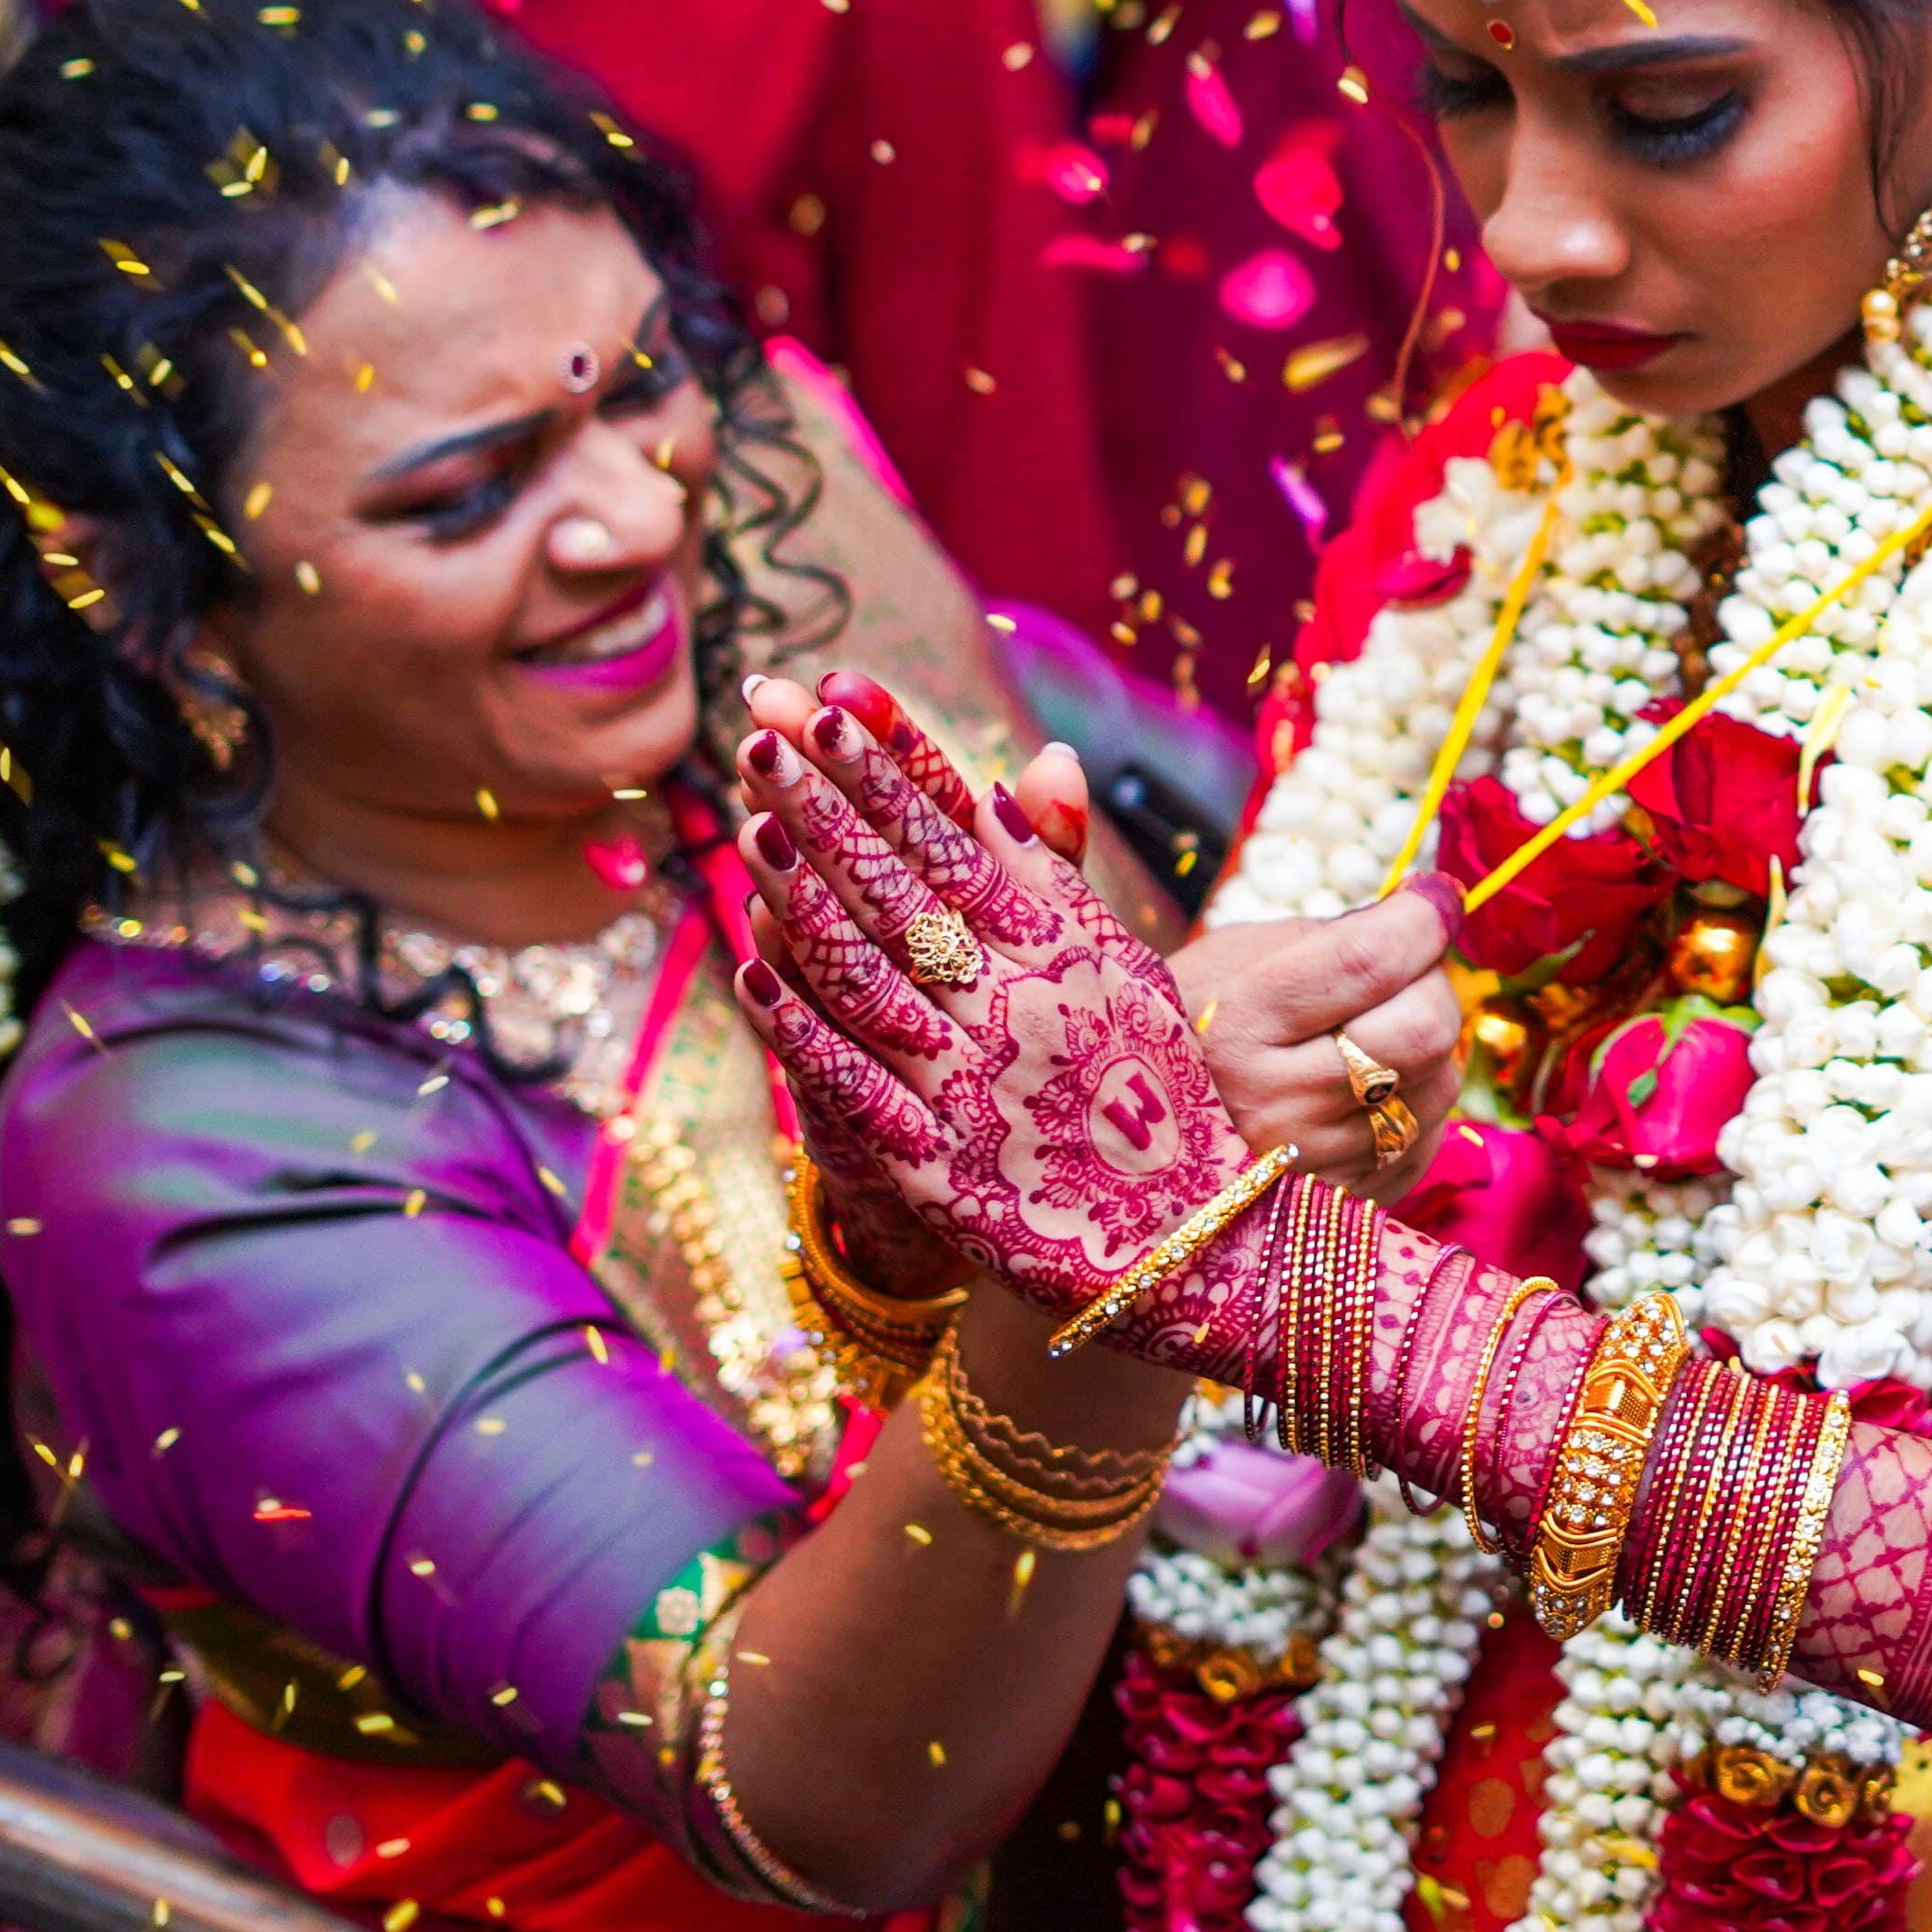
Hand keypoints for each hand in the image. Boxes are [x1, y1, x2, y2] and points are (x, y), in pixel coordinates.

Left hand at [727, 672, 1237, 1319]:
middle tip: (758, 728)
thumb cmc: (1145, 1087)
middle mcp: (1024, 1000)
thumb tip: (1034, 759)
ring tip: (749, 823)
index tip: (833, 694)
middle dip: (829, 801)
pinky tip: (750, 965)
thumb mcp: (1121, 967)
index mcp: (1070, 944)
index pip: (966, 830)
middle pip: (908, 884)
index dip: (895, 759)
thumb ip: (1063, 872)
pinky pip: (855, 1080)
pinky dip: (799, 1022)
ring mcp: (977, 1081)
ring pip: (873, 971)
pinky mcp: (939, 1164)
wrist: (1182, 1238)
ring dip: (804, 894)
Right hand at [1181, 889, 1464, 1193]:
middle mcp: (1277, 1108)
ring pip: (1438, 1084)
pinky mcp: (1347, 1205)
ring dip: (1426, 1046)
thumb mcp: (1230, 960)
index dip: (1422, 918)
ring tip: (1375, 1036)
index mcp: (1236, 1028)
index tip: (1435, 896)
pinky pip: (1427, 1137)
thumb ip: (1326, 937)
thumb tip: (1422, 917)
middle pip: (1422, 1030)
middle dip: (1432, 983)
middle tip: (1407, 972)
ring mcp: (1315, 1167)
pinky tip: (1370, 1090)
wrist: (1134, 1135)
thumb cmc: (1188, 1027)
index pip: (1368, 961)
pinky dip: (1414, 1101)